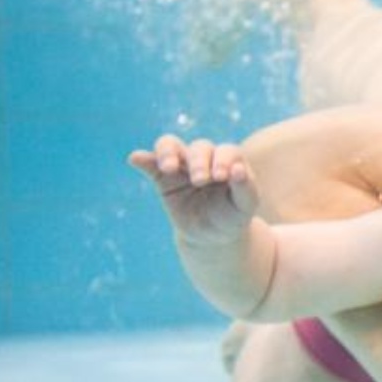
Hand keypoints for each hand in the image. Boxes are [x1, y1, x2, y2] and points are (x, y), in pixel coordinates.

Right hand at [128, 134, 260, 245]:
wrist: (212, 236)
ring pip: (171, 145)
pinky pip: (150, 164)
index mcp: (228, 161)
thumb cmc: (233, 215)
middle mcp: (204, 158)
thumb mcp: (246, 205)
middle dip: (199, 161)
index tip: (220, 177)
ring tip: (169, 167)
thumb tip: (238, 169)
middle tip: (200, 181)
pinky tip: (135, 158)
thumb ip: (246, 187)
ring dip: (169, 152)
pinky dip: (143, 159)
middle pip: (199, 147)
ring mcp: (182, 166)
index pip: (226, 151)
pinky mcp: (162, 178)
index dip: (223, 160)